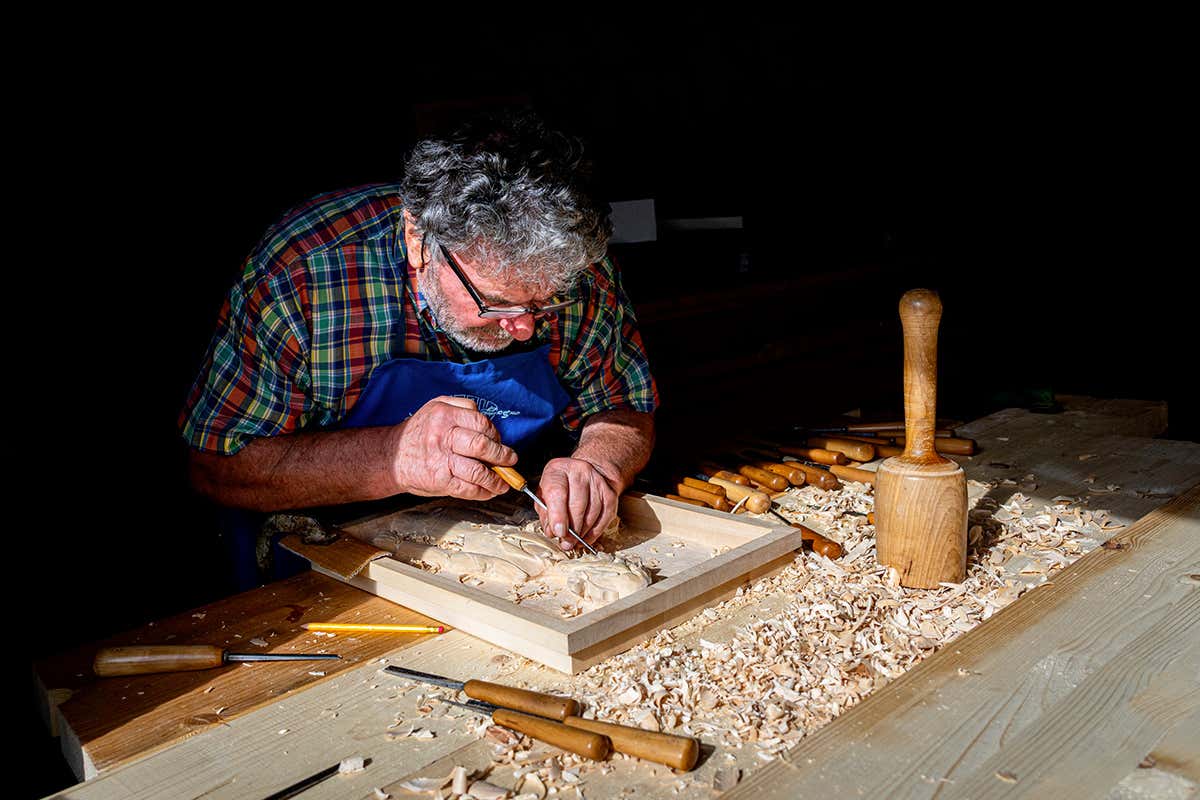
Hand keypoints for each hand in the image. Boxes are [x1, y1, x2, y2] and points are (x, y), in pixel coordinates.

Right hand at [390, 396, 516, 499]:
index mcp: (445, 415)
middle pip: (483, 446)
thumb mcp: (435, 407)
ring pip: (478, 471)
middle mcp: (443, 436)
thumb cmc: (418, 433)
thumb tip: (489, 425)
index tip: (500, 442)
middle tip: (510, 461)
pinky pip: (468, 488)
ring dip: (497, 479)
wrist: (390, 457)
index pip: (481, 423)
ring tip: (504, 482)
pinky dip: (483, 492)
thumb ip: (462, 408)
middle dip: (502, 456)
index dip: (496, 435)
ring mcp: (441, 460)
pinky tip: (489, 491)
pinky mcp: (439, 481)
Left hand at [535, 457, 618, 549]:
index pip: (557, 493)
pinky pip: (604, 518)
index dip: (558, 516)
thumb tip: (553, 532)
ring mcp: (597, 482)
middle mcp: (580, 472)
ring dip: (582, 532)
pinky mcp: (610, 494)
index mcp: (558, 470)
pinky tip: (584, 538)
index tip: (558, 532)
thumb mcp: (544, 494)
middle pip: (577, 505)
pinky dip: (594, 532)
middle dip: (571, 528)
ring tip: (573, 541)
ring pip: (592, 513)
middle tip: (565, 541)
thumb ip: (545, 514)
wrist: (586, 472)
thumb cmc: (560, 486)